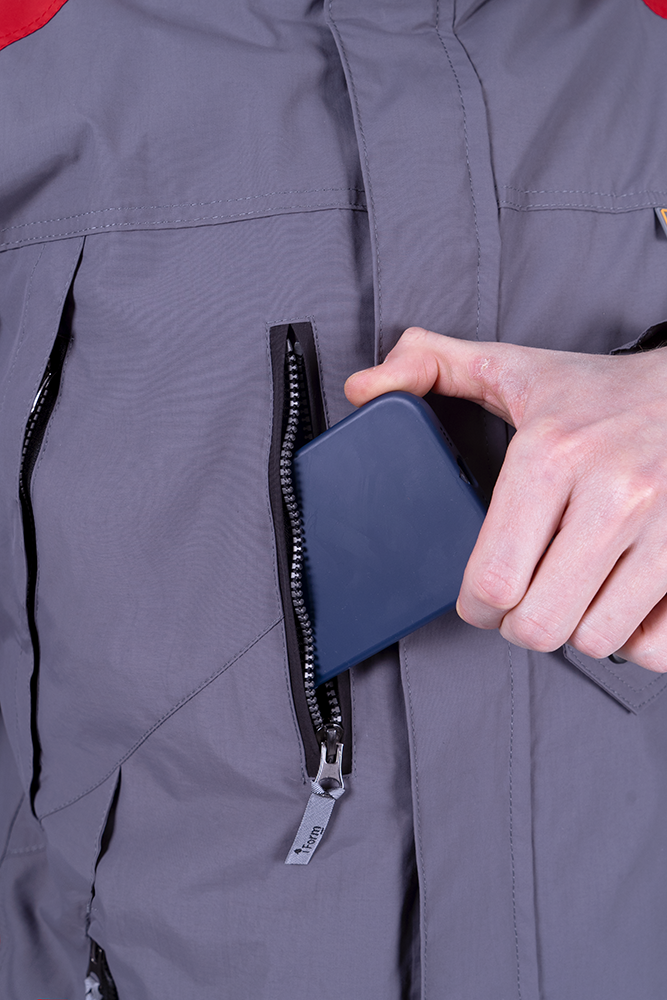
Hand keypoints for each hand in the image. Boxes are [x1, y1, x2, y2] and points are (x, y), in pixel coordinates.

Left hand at [345, 327, 666, 671]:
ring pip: (597, 640)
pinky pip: (657, 645)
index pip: (494, 579)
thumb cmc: (601, 392)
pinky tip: (619, 606)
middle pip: (540, 623)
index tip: (481, 598)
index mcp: (551, 454)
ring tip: (570, 596)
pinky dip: (634, 640)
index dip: (475, 605)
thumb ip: (428, 367)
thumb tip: (362, 388)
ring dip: (574, 630)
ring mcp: (666, 527)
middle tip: (522, 601)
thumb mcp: (512, 367)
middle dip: (518, 624)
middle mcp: (614, 493)